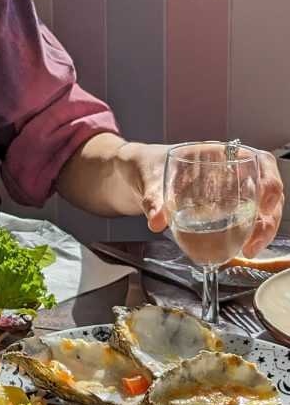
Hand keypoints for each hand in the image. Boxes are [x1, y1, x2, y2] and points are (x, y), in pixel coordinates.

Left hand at [131, 143, 283, 256]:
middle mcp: (228, 172)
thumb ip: (153, 198)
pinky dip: (248, 234)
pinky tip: (241, 249)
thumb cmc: (146, 167)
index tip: (265, 202)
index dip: (270, 179)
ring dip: (262, 229)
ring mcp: (226, 191)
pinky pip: (244, 219)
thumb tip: (157, 220)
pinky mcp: (220, 209)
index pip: (257, 159)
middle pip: (265, 190)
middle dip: (268, 217)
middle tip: (254, 241)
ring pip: (260, 207)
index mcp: (216, 155)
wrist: (135, 176)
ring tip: (248, 250)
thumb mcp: (148, 179)